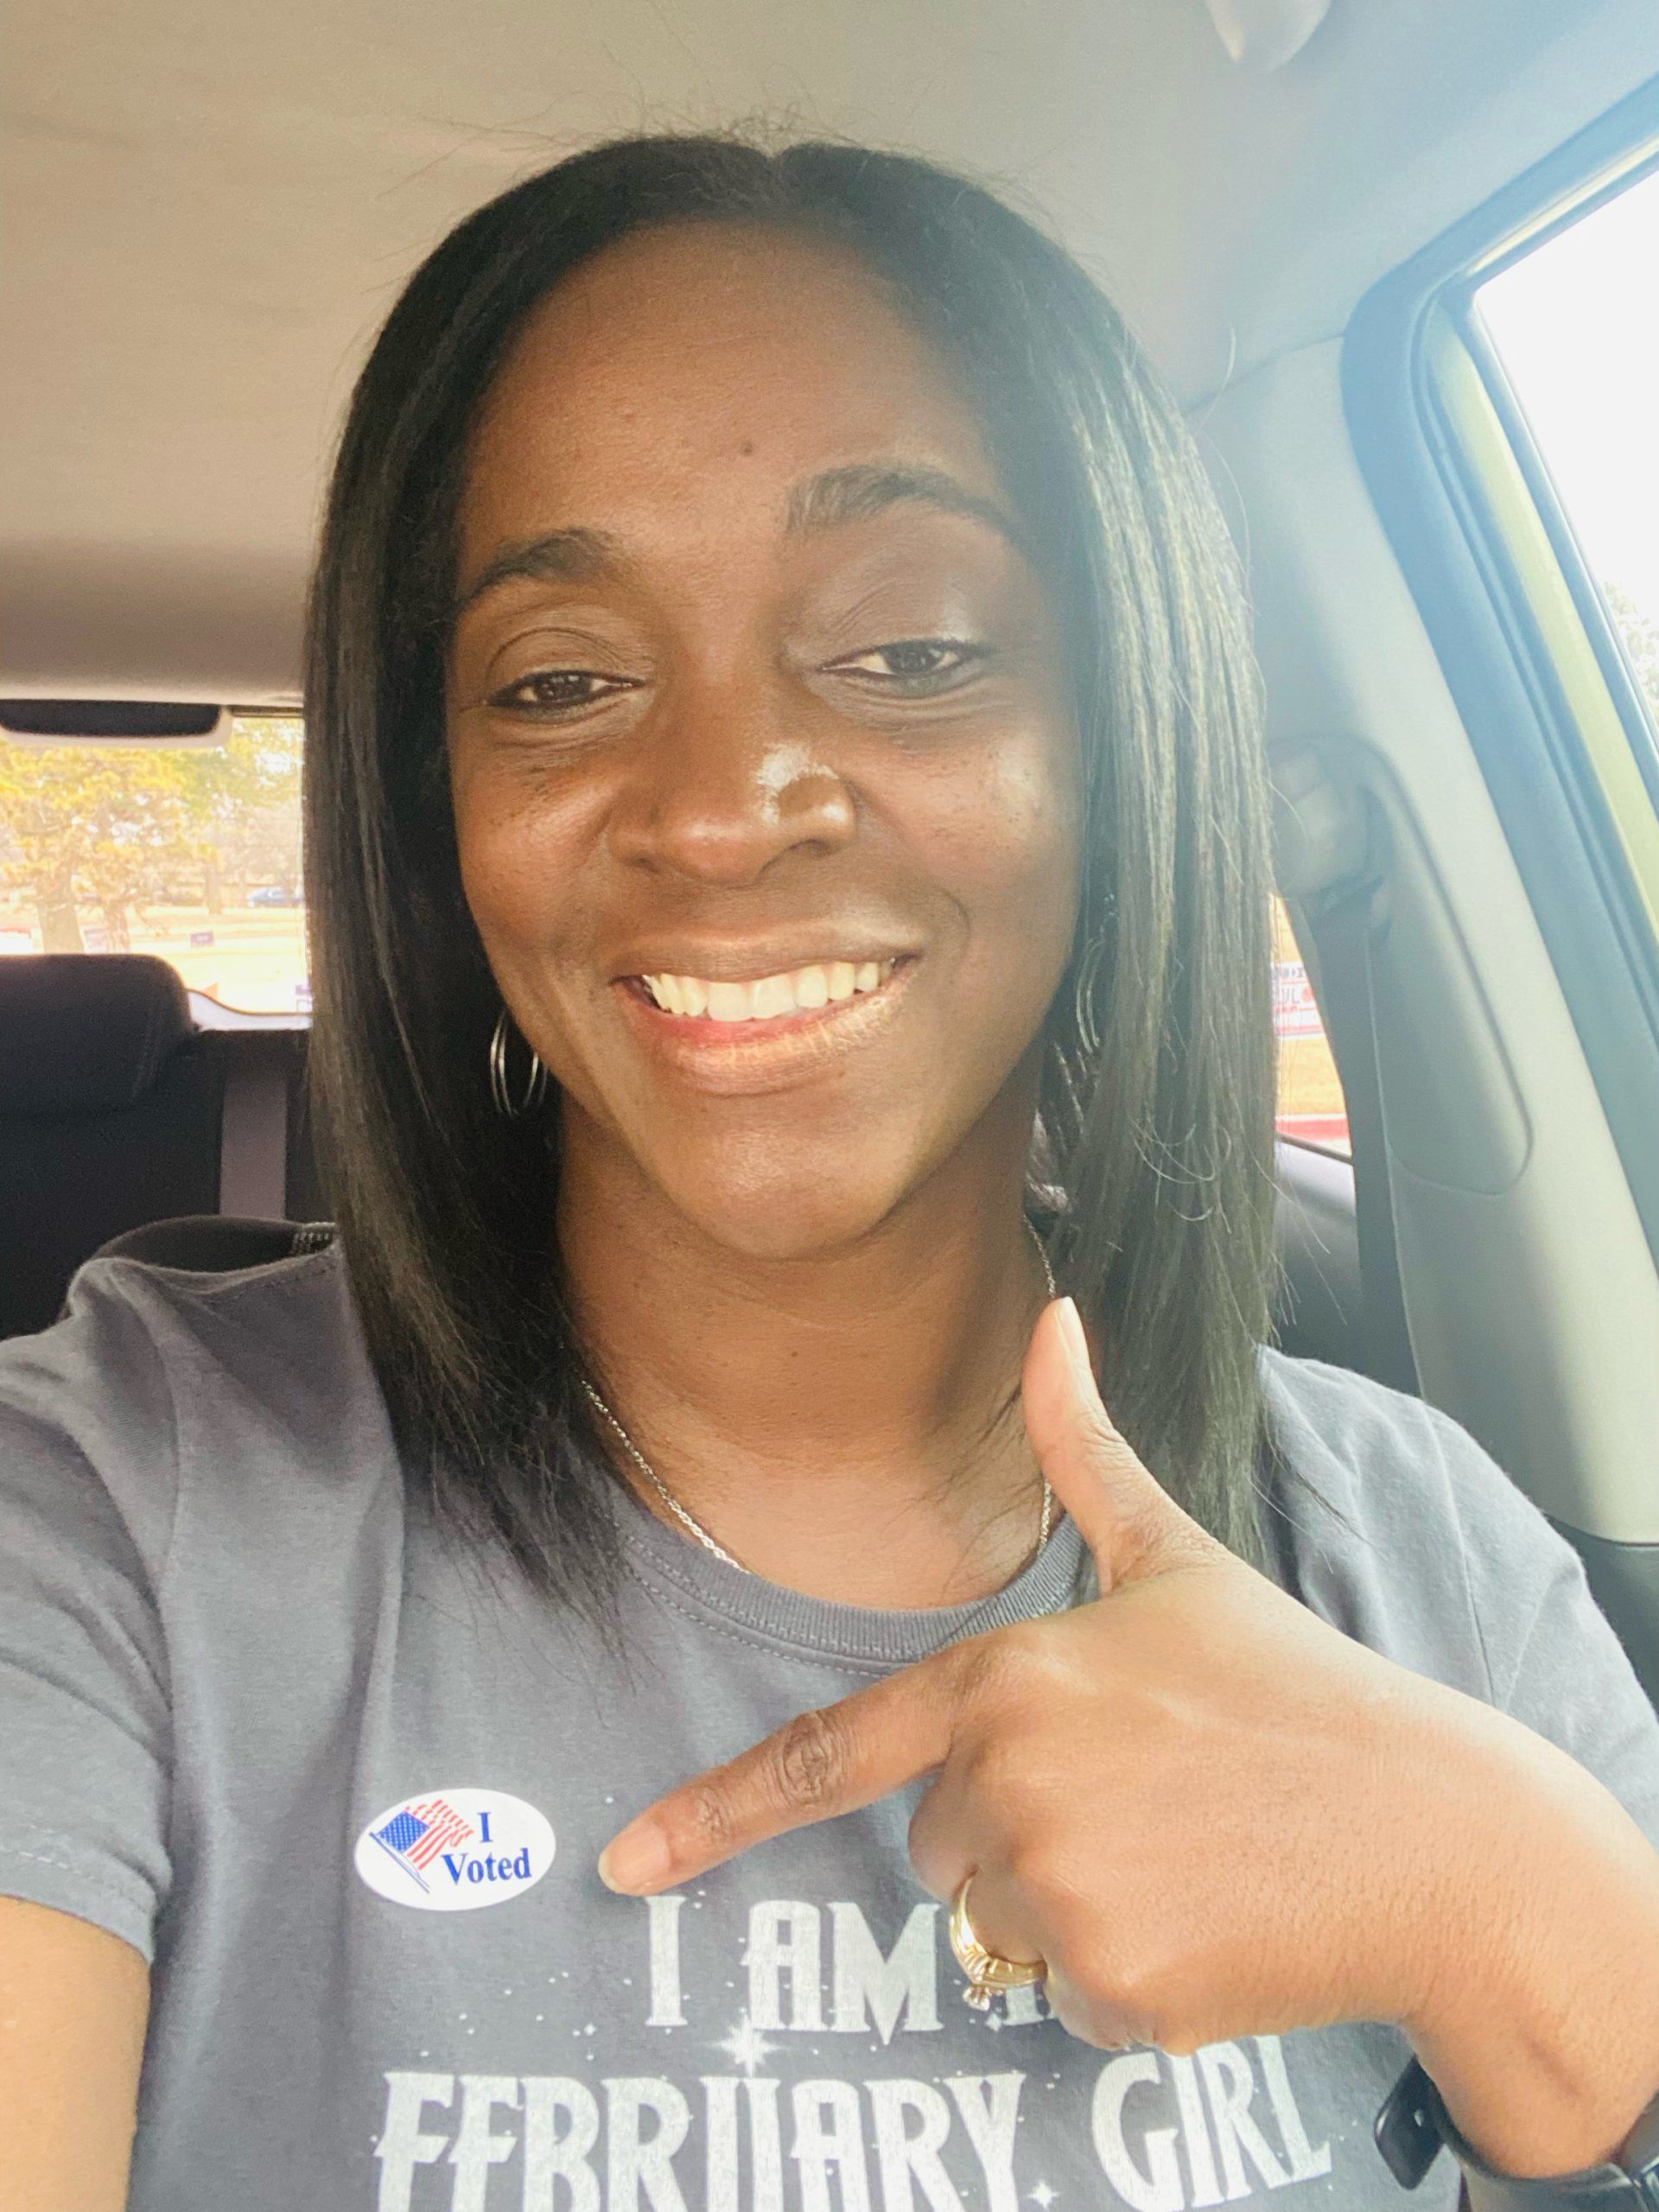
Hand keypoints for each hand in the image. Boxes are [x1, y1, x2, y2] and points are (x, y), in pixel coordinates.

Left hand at [599, 1299, 1658, 2153]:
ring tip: (1180, 1851)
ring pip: (995, 1924)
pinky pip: (1062, 1995)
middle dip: (1014, 1829)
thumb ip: (1083, 1447)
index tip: (624, 1862)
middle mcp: (1012, 1778)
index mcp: (1011, 1673)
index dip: (716, 1810)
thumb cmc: (1297, 1689)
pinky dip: (1122, 1977)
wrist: (1434, 1835)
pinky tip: (1204, 1920)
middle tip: (1142, 1794)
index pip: (834, 1751)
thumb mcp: (1180, 1557)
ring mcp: (1057, 1886)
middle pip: (936, 1842)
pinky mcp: (1109, 1982)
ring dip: (1069, 1906)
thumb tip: (1051, 1312)